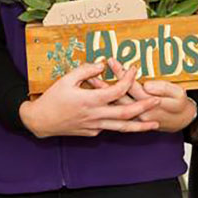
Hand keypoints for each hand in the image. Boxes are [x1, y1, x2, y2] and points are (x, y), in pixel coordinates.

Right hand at [19, 61, 159, 138]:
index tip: (135, 70)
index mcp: (90, 100)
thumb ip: (86, 70)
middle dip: (144, 107)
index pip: (117, 90)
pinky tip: (131, 123)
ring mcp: (94, 126)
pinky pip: (109, 128)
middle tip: (158, 101)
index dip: (128, 79)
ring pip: (122, 127)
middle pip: (126, 113)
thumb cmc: (52, 98)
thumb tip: (102, 64)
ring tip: (155, 123)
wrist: (40, 121)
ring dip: (140, 126)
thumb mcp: (67, 79)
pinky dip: (121, 125)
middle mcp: (95, 115)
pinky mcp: (91, 133)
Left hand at [87, 62, 193, 131]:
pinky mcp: (133, 120)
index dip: (120, 74)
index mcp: (150, 103)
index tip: (111, 61)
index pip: (130, 86)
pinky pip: (115, 113)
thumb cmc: (179, 105)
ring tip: (90, 82)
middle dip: (105, 83)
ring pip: (114, 106)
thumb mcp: (177, 94)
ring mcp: (134, 118)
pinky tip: (97, 95)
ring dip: (102, 94)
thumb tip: (147, 85)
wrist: (180, 121)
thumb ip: (163, 88)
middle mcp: (139, 112)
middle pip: (118, 96)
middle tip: (93, 71)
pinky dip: (105, 105)